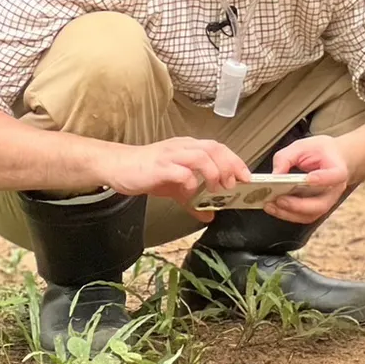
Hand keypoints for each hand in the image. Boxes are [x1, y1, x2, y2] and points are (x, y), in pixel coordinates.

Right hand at [97, 137, 250, 220]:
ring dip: (214, 173)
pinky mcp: (160, 167)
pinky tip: (190, 192)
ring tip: (216, 189)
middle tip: (233, 185)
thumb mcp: (175, 187)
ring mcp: (171, 156)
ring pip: (201, 156)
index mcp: (189, 148)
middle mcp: (183, 147)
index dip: (235, 161)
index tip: (246, 177)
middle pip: (215, 149)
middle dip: (229, 166)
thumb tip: (209, 216)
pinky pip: (181, 172)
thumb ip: (193, 200)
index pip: (219, 148)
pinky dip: (190, 182)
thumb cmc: (147, 172)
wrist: (118, 166)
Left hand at [266, 135, 351, 223]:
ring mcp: (326, 201)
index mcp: (338, 170)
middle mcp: (334, 190)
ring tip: (270, 205)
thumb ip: (287, 157)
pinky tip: (274, 207)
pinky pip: (303, 217)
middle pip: (321, 204)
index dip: (323, 179)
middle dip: (298, 205)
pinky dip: (287, 214)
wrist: (334, 159)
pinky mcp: (316, 208)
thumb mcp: (303, 146)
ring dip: (288, 213)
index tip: (308, 179)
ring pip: (310, 214)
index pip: (335, 176)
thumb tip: (275, 175)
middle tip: (279, 199)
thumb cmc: (322, 152)